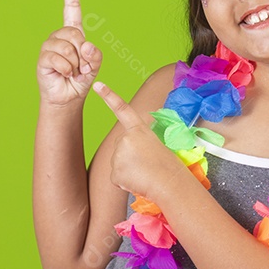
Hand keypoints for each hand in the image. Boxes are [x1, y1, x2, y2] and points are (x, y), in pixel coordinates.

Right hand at [37, 0, 103, 108]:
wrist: (68, 98)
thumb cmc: (81, 80)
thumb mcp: (95, 66)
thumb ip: (96, 56)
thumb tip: (86, 46)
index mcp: (74, 33)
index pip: (71, 7)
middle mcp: (60, 36)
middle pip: (75, 34)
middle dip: (83, 53)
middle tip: (82, 67)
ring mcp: (50, 46)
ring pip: (67, 48)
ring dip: (75, 64)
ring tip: (72, 72)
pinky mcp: (43, 58)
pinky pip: (59, 59)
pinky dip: (67, 70)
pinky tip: (64, 75)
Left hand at [92, 80, 194, 201]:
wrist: (170, 183)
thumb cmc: (168, 165)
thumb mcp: (156, 143)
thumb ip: (140, 140)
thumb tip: (131, 148)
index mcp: (138, 129)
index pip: (122, 109)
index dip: (109, 96)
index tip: (98, 85)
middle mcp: (125, 139)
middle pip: (120, 146)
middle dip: (130, 155)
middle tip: (147, 163)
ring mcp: (118, 156)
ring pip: (118, 162)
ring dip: (129, 169)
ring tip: (145, 172)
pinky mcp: (114, 173)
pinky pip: (117, 177)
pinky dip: (126, 181)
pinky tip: (138, 180)